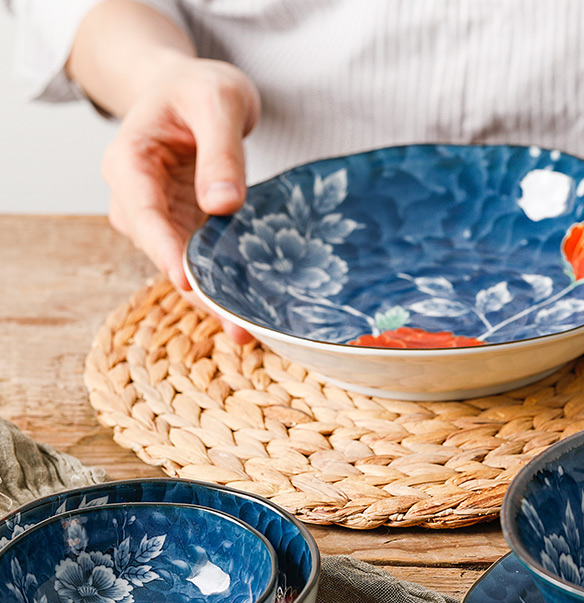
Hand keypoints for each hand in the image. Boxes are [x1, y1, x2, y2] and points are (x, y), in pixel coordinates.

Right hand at [101, 56, 259, 342]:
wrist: (191, 92)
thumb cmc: (198, 88)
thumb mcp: (216, 101)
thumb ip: (220, 151)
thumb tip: (223, 205)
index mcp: (129, 161)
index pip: (142, 212)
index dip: (165, 251)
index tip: (187, 283)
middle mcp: (135, 197)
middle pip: (163, 250)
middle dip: (199, 290)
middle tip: (238, 326)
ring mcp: (159, 218)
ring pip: (182, 264)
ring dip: (214, 296)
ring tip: (250, 329)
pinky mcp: (184, 229)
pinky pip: (201, 260)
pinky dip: (224, 283)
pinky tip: (251, 309)